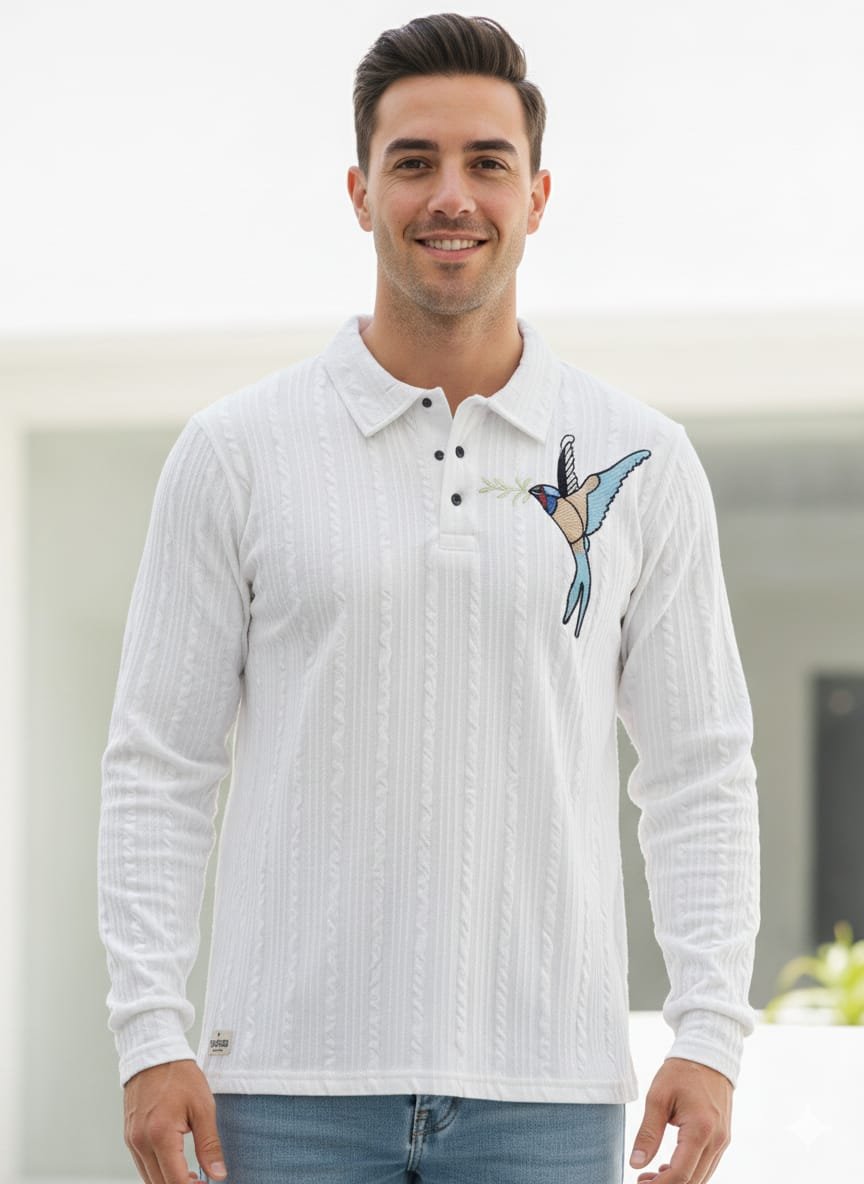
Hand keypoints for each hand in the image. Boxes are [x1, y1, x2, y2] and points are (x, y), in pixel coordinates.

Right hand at [124, 1060, 227, 1183]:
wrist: (154, 1053)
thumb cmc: (179, 1075)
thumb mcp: (203, 1107)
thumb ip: (209, 1144)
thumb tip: (218, 1174)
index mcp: (160, 1135)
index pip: (175, 1181)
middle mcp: (141, 1142)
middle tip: (201, 1182)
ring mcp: (132, 1140)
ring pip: (148, 1178)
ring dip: (168, 1182)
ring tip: (192, 1177)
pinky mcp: (129, 1136)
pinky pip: (142, 1165)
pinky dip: (157, 1172)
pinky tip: (175, 1165)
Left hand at [629, 1057, 731, 1183]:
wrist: (708, 1055)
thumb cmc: (681, 1072)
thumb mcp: (657, 1097)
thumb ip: (648, 1133)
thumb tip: (636, 1163)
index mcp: (701, 1129)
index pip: (682, 1174)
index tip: (639, 1183)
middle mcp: (717, 1140)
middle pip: (694, 1181)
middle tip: (642, 1179)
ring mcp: (723, 1141)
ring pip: (702, 1177)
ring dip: (678, 1181)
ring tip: (651, 1174)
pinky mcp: (722, 1139)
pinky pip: (707, 1166)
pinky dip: (689, 1173)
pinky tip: (668, 1166)